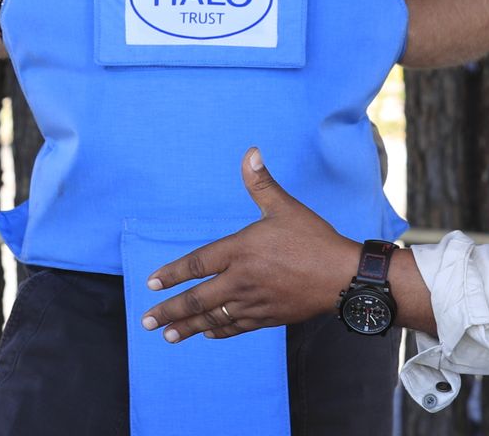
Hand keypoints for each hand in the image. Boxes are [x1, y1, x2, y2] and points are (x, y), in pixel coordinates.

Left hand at [138, 147, 359, 342]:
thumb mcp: (285, 207)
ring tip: (167, 336)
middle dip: (169, 311)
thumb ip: (261, 183)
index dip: (172, 274)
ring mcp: (253, 302)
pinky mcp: (268, 318)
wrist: (343, 277)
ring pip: (213, 318)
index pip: (197, 264)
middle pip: (196, 299)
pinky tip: (208, 335)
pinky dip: (219, 331)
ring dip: (188, 328)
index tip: (151, 284)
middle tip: (146, 321)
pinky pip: (236, 326)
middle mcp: (241, 280)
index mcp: (241, 250)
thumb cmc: (314, 239)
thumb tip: (250, 152)